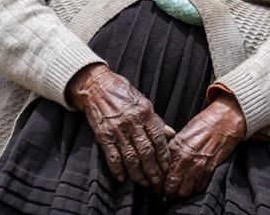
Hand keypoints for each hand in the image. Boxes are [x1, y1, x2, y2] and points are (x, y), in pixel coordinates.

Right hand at [66, 64, 174, 186]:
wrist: (97, 86)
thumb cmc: (124, 93)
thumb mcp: (144, 102)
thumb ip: (156, 120)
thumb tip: (171, 134)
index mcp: (145, 112)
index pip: (158, 138)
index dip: (163, 155)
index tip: (167, 167)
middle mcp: (132, 122)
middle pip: (146, 151)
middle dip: (153, 169)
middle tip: (157, 181)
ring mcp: (117, 130)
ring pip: (130, 157)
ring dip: (138, 173)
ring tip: (143, 182)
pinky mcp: (103, 135)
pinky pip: (112, 157)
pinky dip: (117, 170)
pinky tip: (122, 178)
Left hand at [161, 92, 245, 199]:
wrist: (223, 122)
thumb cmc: (203, 125)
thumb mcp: (181, 134)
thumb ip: (171, 149)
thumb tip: (163, 162)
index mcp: (175, 149)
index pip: (161, 174)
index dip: (157, 185)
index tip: (156, 188)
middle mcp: (185, 160)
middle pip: (170, 187)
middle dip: (166, 194)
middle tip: (164, 195)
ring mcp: (198, 167)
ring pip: (184, 192)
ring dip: (180, 194)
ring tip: (177, 193)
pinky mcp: (210, 171)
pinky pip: (199, 189)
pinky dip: (194, 190)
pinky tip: (191, 187)